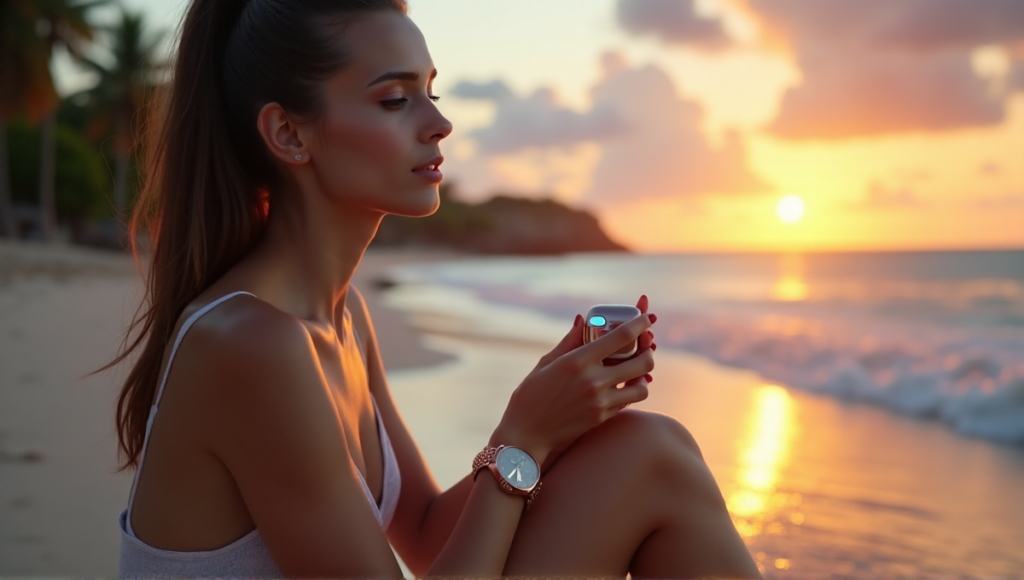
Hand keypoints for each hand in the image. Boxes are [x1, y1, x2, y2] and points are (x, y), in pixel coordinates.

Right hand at [491, 295, 656, 465]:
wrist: (526, 434)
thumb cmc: (530, 395)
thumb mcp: (546, 363)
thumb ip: (569, 341)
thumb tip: (582, 320)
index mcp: (578, 361)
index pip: (621, 337)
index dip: (640, 324)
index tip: (648, 317)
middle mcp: (593, 381)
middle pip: (641, 362)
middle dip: (649, 350)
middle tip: (646, 346)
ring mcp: (600, 402)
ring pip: (642, 386)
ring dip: (643, 375)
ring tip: (636, 369)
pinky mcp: (602, 417)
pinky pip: (628, 402)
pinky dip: (631, 391)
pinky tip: (623, 384)